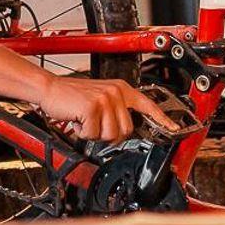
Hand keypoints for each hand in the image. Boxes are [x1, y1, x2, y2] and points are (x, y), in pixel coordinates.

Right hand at [38, 76, 177, 144]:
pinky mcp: (92, 107)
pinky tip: (78, 120)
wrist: (50, 89)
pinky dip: (83, 133)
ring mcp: (105, 99)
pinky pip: (94, 134)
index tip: (174, 128)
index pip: (147, 104)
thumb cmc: (72, 97)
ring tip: (85, 120)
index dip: (162, 119)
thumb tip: (127, 129)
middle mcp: (116, 92)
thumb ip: (116, 110)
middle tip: (95, 124)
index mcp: (121, 89)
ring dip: (95, 134)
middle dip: (110, 134)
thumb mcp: (100, 99)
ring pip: (111, 134)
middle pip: (127, 129)